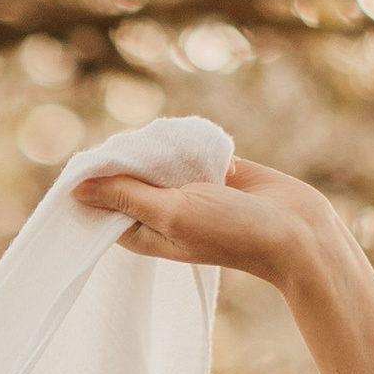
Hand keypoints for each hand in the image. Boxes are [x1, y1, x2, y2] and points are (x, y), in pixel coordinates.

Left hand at [76, 150, 346, 296]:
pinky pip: (185, 151)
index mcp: (142, 232)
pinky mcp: (210, 173)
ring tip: (168, 145)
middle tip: (138, 149)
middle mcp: (160, 212)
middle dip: (125, 159)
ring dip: (156, 148)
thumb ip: (126, 197)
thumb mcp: (170, 212)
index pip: (101, 205)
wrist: (295, 229)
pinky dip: (184, 143)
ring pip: (154, 161)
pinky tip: (191, 140)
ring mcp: (186, 192)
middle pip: (125, 178)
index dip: (91, 181)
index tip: (89, 159)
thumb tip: (78, 190)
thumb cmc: (230, 230)